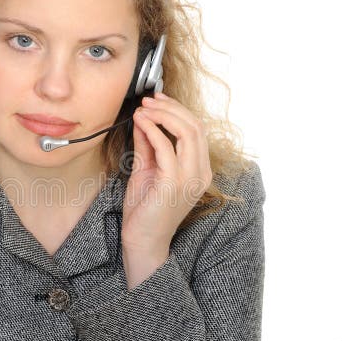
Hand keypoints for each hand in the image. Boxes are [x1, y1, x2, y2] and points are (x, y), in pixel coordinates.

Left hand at [121, 92, 212, 287]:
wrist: (142, 241)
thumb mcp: (147, 170)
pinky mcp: (174, 183)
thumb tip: (143, 120)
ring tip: (144, 107)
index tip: (158, 100)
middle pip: (195, 126)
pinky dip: (153, 129)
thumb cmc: (145, 209)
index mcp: (200, 169)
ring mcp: (190, 178)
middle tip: (149, 99)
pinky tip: (140, 122)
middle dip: (171, 107)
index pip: (197, 130)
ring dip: (163, 114)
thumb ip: (148, 145)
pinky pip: (166, 147)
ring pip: (186, 132)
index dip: (178, 110)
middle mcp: (201, 173)